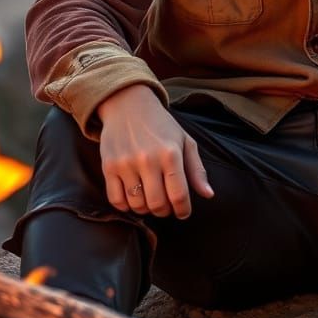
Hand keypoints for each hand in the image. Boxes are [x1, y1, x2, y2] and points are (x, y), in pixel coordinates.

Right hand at [97, 84, 213, 217]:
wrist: (128, 105)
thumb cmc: (161, 125)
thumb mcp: (184, 141)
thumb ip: (197, 170)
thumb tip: (208, 195)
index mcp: (171, 153)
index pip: (179, 195)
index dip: (183, 210)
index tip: (183, 212)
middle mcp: (148, 160)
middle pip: (158, 204)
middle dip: (165, 211)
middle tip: (166, 206)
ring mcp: (126, 164)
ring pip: (137, 205)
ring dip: (146, 209)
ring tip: (150, 199)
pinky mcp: (109, 166)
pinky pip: (116, 200)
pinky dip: (125, 206)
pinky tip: (133, 197)